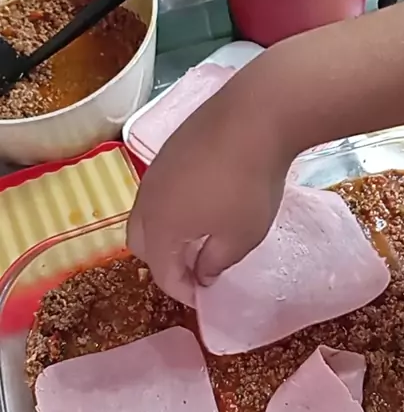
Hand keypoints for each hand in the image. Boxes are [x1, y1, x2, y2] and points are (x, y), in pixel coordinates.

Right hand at [127, 71, 290, 304]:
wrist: (255, 114)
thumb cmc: (250, 185)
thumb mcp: (242, 236)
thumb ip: (215, 262)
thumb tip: (200, 273)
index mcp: (160, 228)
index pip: (162, 273)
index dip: (183, 292)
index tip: (206, 296)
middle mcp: (147, 200)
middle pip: (141, 244)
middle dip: (163, 263)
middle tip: (194, 270)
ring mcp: (155, 171)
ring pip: (146, 214)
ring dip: (165, 233)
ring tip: (198, 238)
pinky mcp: (169, 149)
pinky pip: (159, 189)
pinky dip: (171, 206)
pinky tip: (201, 201)